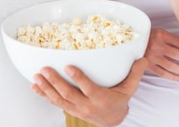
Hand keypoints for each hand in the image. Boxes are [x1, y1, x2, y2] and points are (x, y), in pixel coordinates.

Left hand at [31, 58, 148, 126]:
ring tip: (36, 76)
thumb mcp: (130, 88)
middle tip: (45, 69)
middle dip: (55, 82)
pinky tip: (35, 86)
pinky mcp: (70, 109)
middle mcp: (87, 106)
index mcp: (101, 99)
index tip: (68, 66)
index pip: (88, 88)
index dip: (78, 78)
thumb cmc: (120, 99)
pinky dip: (43, 95)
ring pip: (58, 100)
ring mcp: (76, 109)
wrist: (112, 120)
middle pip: (68, 94)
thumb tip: (143, 57)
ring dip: (46, 88)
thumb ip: (135, 73)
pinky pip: (54, 103)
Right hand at [145, 28, 178, 81]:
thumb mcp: (159, 32)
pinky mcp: (148, 65)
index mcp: (161, 35)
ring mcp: (152, 56)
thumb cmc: (147, 36)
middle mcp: (157, 45)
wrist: (129, 41)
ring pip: (171, 65)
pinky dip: (172, 77)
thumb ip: (172, 38)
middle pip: (178, 54)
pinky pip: (162, 72)